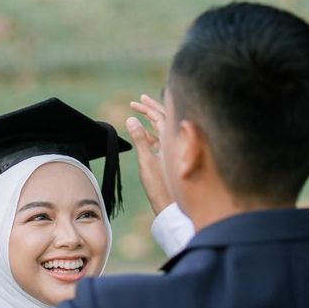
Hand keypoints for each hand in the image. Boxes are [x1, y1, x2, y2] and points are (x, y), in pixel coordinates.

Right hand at [126, 94, 172, 215]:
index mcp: (173, 139)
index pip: (161, 116)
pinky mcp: (172, 160)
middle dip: (152, 108)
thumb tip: (131, 119)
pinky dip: (154, 134)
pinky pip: (164, 141)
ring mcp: (176, 151)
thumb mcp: (146, 162)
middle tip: (140, 99)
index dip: (147, 107)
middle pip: (165, 119)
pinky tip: (146, 135)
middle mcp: (177, 142)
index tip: (134, 102)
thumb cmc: (160, 187)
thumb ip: (139, 139)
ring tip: (142, 112)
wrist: (171, 207)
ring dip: (152, 120)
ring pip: (165, 129)